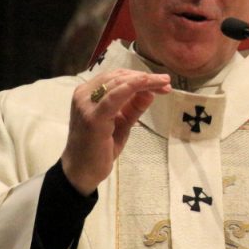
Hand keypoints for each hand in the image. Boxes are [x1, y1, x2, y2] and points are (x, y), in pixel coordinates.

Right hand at [61, 69, 170, 194]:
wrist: (82, 172)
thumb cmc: (99, 148)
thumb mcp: (121, 123)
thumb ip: (133, 107)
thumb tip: (150, 91)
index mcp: (88, 93)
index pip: (116, 77)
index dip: (140, 76)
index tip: (162, 82)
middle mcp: (84, 95)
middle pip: (118, 77)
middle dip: (145, 78)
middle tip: (166, 82)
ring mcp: (86, 105)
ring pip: (118, 83)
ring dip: (143, 81)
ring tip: (163, 83)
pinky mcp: (93, 117)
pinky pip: (113, 97)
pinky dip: (131, 87)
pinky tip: (145, 83)